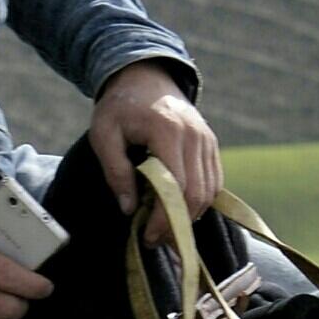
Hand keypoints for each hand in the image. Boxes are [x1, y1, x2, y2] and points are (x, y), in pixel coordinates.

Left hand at [89, 62, 217, 223]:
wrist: (145, 78)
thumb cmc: (119, 107)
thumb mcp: (104, 135)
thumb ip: (115, 171)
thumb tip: (129, 209)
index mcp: (168, 131)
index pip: (175, 185)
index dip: (164, 217)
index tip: (147, 236)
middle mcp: (194, 136)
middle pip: (197, 193)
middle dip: (177, 224)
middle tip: (155, 240)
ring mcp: (207, 139)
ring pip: (210, 191)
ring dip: (190, 217)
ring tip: (165, 230)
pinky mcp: (211, 145)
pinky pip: (214, 182)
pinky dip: (200, 202)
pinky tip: (179, 212)